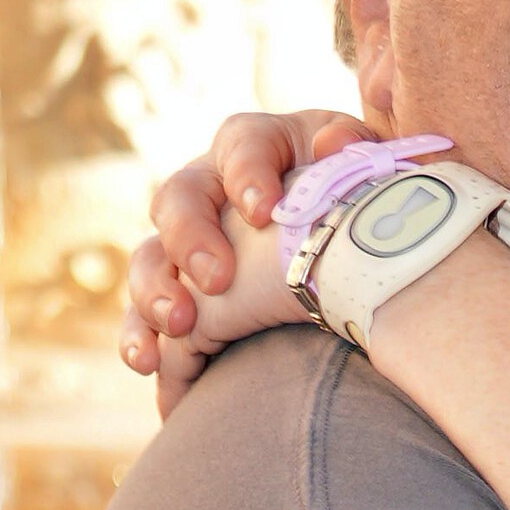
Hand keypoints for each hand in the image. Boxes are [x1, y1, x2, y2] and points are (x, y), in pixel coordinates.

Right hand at [117, 98, 365, 384]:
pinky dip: (144, 339)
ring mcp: (187, 242)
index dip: (247, 174)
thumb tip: (334, 144)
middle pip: (181, 199)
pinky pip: (146, 315)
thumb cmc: (358, 204)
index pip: (242, 145)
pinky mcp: (180, 295)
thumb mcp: (365, 170)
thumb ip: (356, 150)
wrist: (351, 251)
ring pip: (152, 258)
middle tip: (218, 280)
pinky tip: (150, 365)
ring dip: (156, 292)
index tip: (263, 211)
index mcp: (257, 147)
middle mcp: (210, 188)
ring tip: (179, 325)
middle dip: (193, 239)